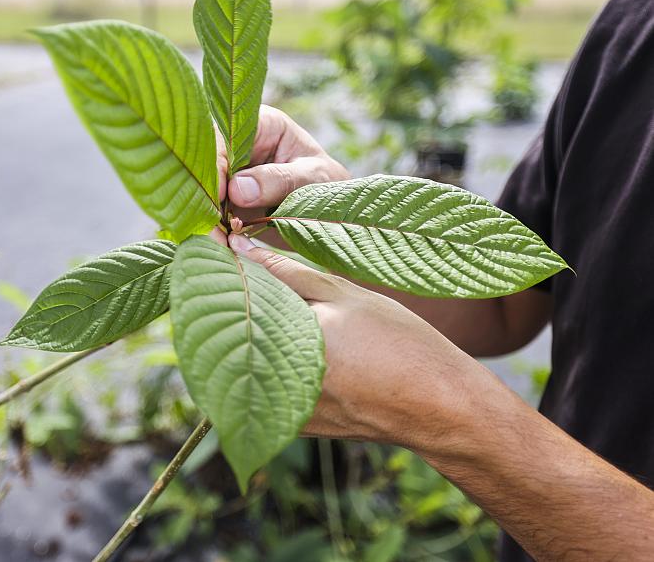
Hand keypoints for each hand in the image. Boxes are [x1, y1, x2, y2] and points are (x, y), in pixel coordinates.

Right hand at [213, 106, 348, 247]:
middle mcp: (238, 147)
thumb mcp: (313, 179)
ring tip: (223, 242)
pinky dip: (215, 230)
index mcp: (260, 125)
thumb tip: (237, 188)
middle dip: (207, 197)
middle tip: (216, 229)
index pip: (224, 140)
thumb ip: (280, 180)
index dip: (215, 167)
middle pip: (205, 166)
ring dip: (209, 218)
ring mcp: (230, 175)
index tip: (220, 198)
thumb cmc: (330, 184)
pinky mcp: (227, 200)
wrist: (337, 213)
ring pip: (204, 192)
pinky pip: (211, 213)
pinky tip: (225, 245)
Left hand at [228, 234, 483, 451]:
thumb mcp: (344, 294)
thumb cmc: (401, 345)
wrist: (440, 408)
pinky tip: (295, 335)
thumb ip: (286, 271)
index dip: (224, 263)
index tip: (218, 235)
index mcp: (281, 343)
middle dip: (234, 294)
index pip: (233, 294)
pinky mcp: (294, 425)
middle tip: (242, 258)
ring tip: (276, 297)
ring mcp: (280, 410)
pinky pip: (269, 382)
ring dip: (251, 325)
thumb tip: (238, 245)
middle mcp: (271, 384)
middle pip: (233, 328)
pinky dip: (273, 355)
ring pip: (249, 356)